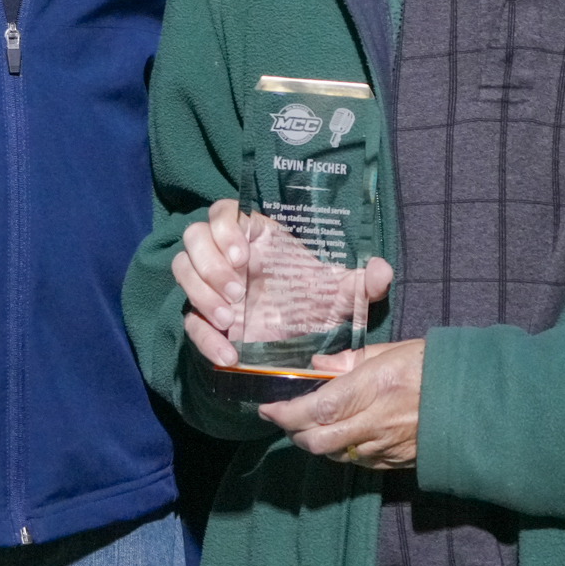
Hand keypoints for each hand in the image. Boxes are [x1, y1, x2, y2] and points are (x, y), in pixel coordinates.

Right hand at [170, 199, 391, 367]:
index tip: (243, 256)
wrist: (297, 338)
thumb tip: (382, 271)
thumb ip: (361, 283)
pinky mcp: (202, 316)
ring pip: (182, 269)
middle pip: (194, 237)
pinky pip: (188, 319)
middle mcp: (223, 254)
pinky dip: (203, 336)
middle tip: (238, 292)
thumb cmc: (311, 301)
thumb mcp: (338, 294)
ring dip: (200, 291)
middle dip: (210, 263)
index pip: (222, 212)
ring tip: (229, 318)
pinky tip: (227, 353)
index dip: (225, 228)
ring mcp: (208, 283)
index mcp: (251, 234)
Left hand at [258, 337, 423, 468]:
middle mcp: (375, 422)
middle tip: (284, 418)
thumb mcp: (392, 351)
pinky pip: (358, 462)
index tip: (267, 406)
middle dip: (294, 432)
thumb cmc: (434, 366)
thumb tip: (317, 365)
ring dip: (315, 443)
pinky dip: (342, 451)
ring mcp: (386, 447)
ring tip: (309, 426)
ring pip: (335, 455)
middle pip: (318, 440)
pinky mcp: (397, 462)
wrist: (479, 402)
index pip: (316, 408)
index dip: (286, 412)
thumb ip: (350, 361)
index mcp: (372, 388)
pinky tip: (341, 436)